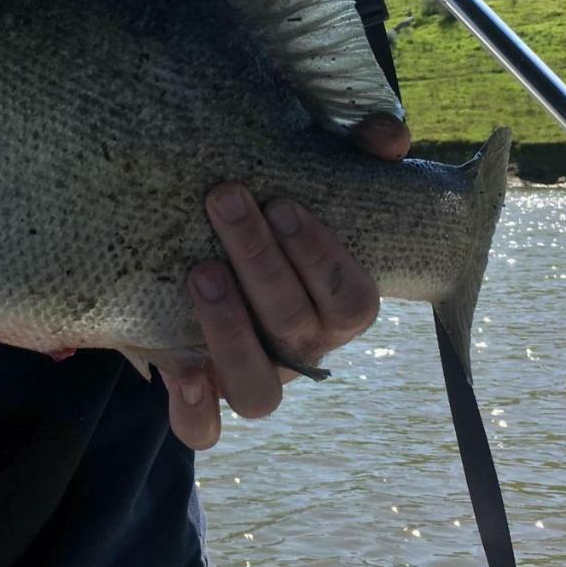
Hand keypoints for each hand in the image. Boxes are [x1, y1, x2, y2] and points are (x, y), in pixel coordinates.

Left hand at [161, 112, 410, 448]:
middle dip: (260, 261)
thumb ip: (357, 149)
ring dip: (231, 331)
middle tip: (225, 200)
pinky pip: (206, 429)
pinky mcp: (204, 393)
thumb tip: (388, 137)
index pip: (352, 302)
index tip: (284, 203)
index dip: (323, 258)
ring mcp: (255, 376)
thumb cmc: (271, 213)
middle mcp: (302, 350)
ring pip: (260, 390)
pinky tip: (178, 370)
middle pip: (295, 327)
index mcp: (336, 309)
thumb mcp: (310, 174)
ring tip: (200, 271)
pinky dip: (196, 412)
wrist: (205, 245)